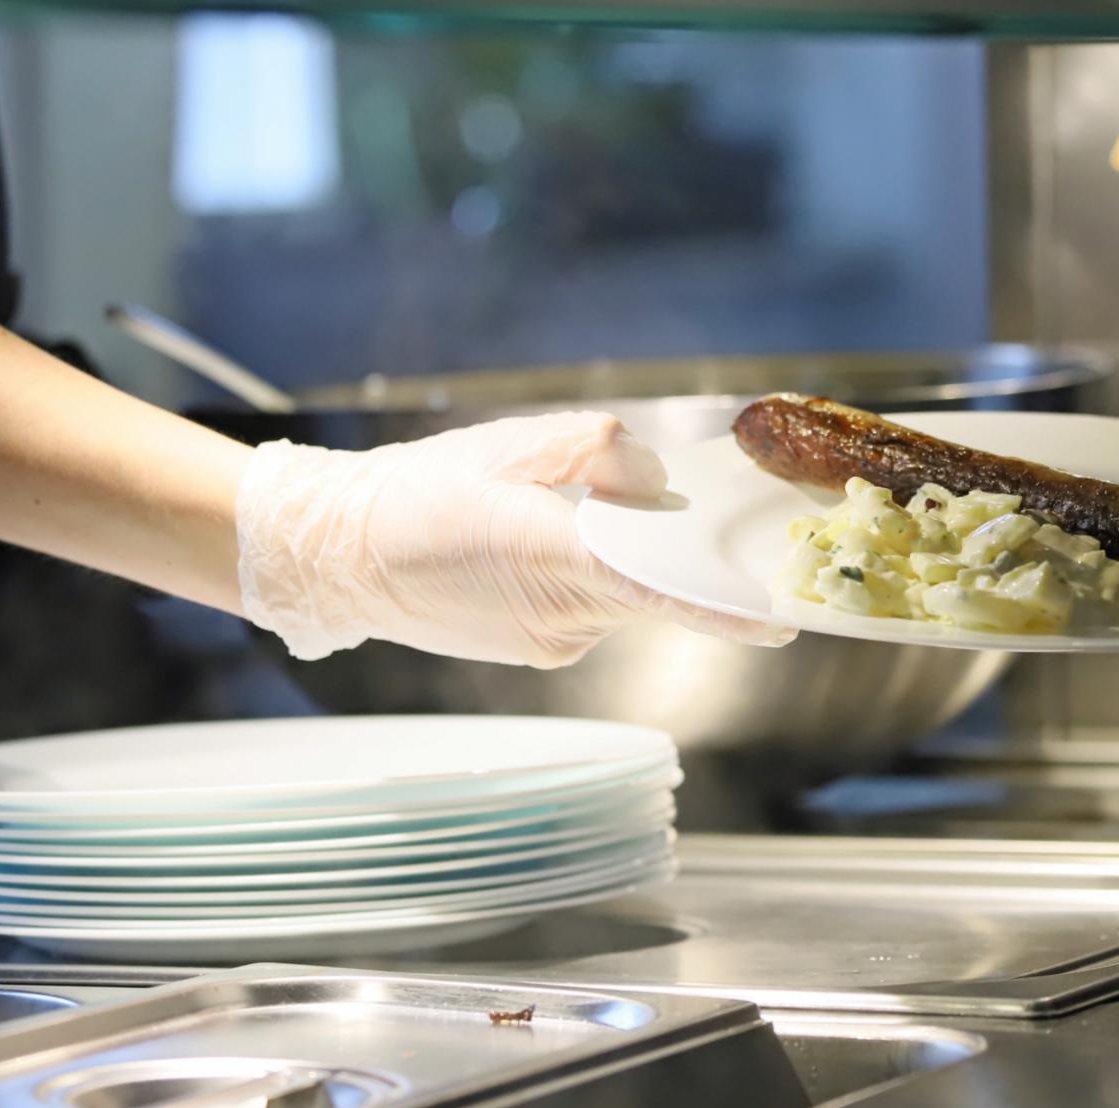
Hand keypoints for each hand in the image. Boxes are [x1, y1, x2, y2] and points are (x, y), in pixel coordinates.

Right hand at [236, 412, 791, 668]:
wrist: (339, 555)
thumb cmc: (421, 488)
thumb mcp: (510, 445)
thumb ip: (594, 450)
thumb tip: (652, 479)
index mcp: (552, 559)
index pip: (656, 588)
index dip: (723, 608)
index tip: (780, 623)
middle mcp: (560, 616)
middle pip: (653, 590)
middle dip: (684, 561)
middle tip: (712, 526)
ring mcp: (551, 643)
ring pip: (623, 599)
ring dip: (629, 562)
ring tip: (574, 515)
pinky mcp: (539, 651)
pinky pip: (593, 610)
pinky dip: (595, 579)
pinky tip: (548, 546)